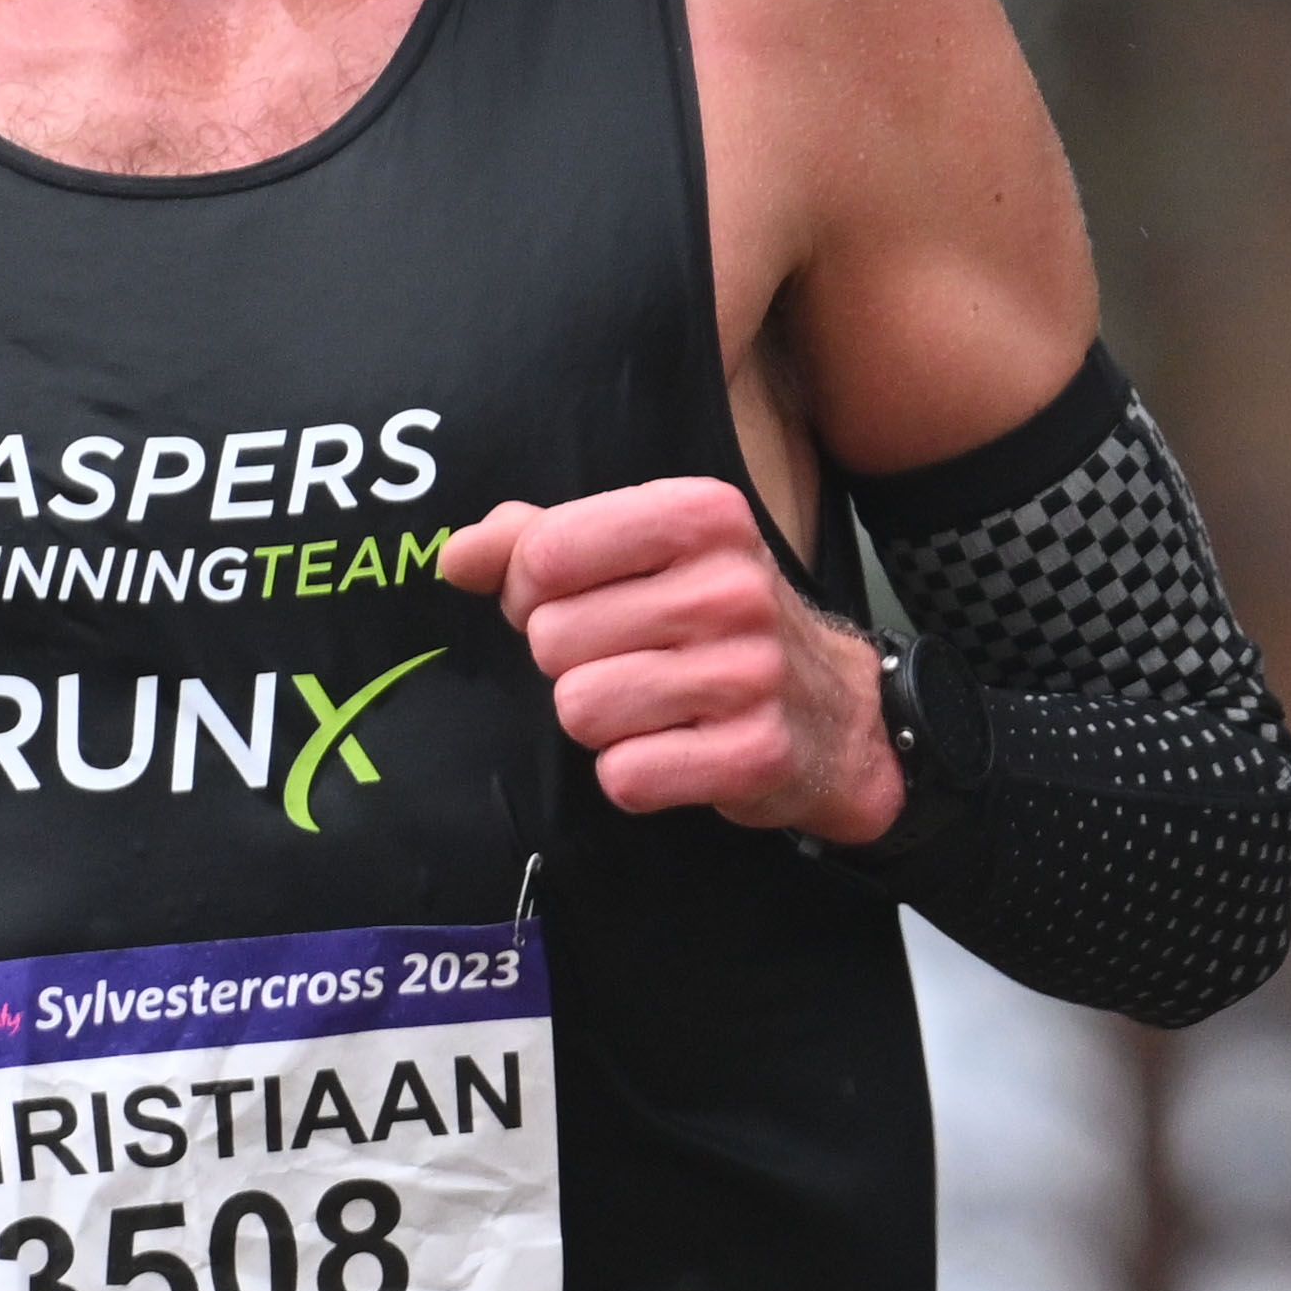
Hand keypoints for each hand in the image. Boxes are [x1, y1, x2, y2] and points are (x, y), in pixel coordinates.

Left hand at [440, 479, 903, 843]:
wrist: (835, 710)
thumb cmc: (712, 620)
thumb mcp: (642, 554)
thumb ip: (538, 541)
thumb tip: (456, 556)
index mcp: (700, 515)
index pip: (548, 553)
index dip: (529, 591)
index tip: (568, 603)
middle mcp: (731, 586)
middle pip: (552, 639)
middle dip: (569, 661)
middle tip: (625, 660)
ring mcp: (750, 672)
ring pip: (581, 709)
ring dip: (599, 720)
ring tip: (650, 705)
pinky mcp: (755, 753)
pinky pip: (625, 775)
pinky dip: (633, 774)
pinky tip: (675, 749)